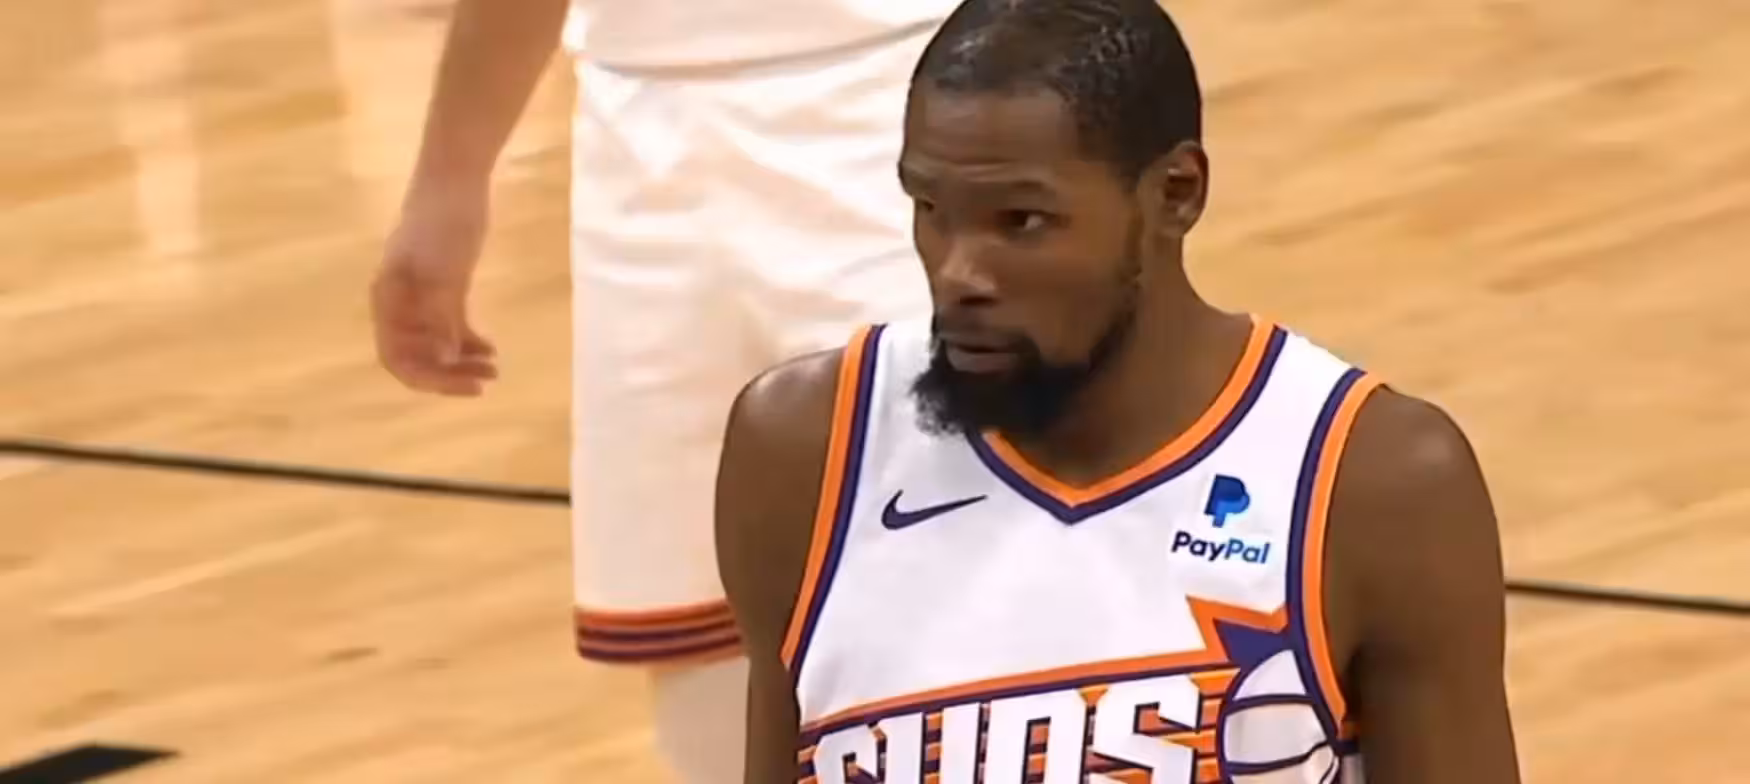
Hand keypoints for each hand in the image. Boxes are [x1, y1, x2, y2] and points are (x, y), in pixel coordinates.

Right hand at [370, 186, 498, 395]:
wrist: (456, 178)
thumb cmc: (443, 222)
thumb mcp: (443, 271)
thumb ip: (440, 314)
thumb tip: (444, 358)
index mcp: (388, 300)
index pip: (398, 357)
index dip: (430, 378)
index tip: (467, 386)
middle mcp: (399, 303)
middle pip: (417, 355)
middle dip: (450, 374)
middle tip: (487, 380)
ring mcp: (421, 294)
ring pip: (436, 343)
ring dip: (462, 361)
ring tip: (494, 369)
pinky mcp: (443, 285)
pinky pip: (451, 325)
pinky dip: (468, 340)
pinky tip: (490, 349)